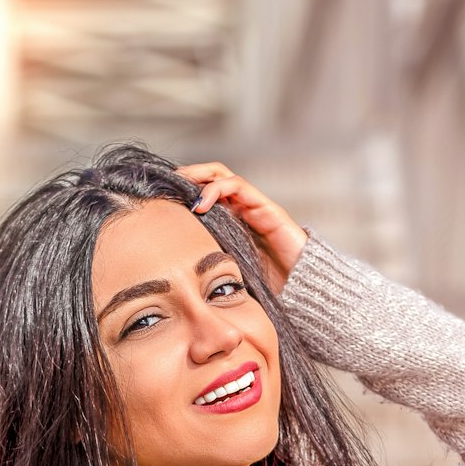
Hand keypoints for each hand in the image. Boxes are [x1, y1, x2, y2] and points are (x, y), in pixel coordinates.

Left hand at [175, 161, 308, 292]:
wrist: (304, 290)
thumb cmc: (268, 286)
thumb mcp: (227, 271)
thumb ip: (207, 261)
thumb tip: (171, 270)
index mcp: (232, 222)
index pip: (205, 194)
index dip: (184, 190)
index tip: (160, 195)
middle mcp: (243, 209)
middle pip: (212, 177)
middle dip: (188, 175)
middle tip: (165, 182)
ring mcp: (255, 206)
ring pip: (223, 176)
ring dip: (199, 177)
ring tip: (180, 186)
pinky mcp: (266, 208)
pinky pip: (239, 187)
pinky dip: (217, 189)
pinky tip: (201, 203)